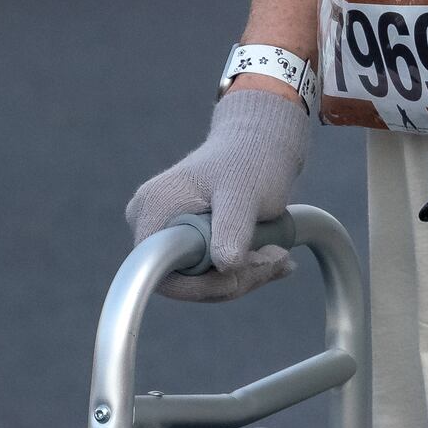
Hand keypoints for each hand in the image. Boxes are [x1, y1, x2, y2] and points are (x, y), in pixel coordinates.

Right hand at [124, 80, 311, 301]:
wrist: (258, 140)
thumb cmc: (250, 160)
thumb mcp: (245, 195)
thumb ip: (232, 228)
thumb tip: (225, 267)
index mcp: (154, 208)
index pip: (163, 274)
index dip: (201, 287)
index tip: (242, 275)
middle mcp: (148, 220)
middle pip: (181, 281)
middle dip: (232, 280)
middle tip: (277, 260)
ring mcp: (162, 229)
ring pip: (197, 279)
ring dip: (242, 275)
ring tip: (279, 254)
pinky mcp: (180, 237)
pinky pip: (206, 269)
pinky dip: (239, 269)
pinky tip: (270, 255)